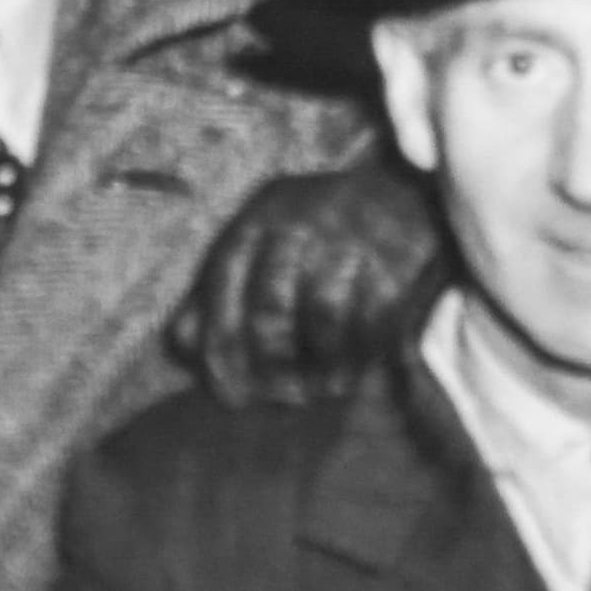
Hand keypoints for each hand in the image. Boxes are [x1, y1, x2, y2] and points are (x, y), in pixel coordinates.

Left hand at [171, 160, 446, 406]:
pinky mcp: (399, 258)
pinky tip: (350, 375)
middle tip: (279, 397)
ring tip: (316, 391)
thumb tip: (182, 344)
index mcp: (261, 216)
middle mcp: (304, 221)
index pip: (223, 287)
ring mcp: (354, 237)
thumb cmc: (319, 231)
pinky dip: (357, 357)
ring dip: (317, 366)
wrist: (408, 193)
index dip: (221, 351)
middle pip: (271, 308)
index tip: (231, 396)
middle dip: (270, 366)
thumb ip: (217, 290)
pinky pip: (371, 320)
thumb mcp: (262, 241)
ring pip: (322, 316)